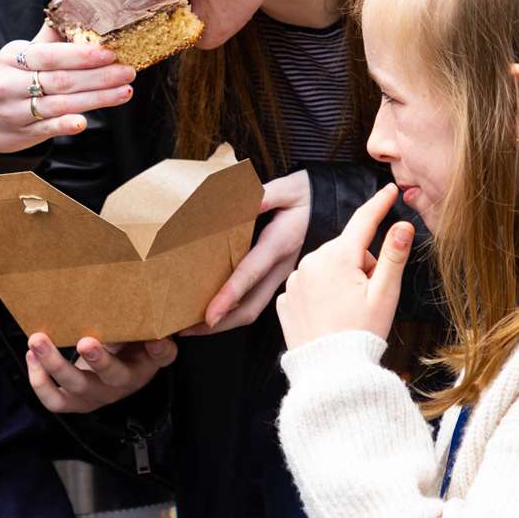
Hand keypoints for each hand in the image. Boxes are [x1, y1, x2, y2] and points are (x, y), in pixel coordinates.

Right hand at [0, 22, 134, 155]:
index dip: (81, 55)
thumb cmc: (6, 79)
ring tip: (124, 91)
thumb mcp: (17, 55)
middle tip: (127, 71)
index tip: (109, 53)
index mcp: (12, 58)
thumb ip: (48, 38)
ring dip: (96, 99)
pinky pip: (47, 129)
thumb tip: (75, 8)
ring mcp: (15, 111)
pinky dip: (65, 125)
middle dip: (98, 77)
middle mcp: (11, 84)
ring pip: (60, 105)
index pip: (50, 55)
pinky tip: (84, 122)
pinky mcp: (22, 133)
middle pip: (60, 80)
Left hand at [24, 333, 175, 413]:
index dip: (160, 350)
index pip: (161, 357)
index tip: (155, 339)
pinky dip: (39, 380)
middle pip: (113, 376)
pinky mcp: (73, 401)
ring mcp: (95, 395)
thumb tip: (161, 317)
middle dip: (98, 360)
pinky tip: (32, 355)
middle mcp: (122, 383)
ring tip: (37, 340)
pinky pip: (54, 400)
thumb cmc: (124, 342)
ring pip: (75, 388)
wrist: (107, 367)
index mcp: (145, 363)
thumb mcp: (140, 331)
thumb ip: (149, 321)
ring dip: (53, 365)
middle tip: (85, 342)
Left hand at [183, 170, 311, 333]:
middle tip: (185, 329)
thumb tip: (247, 200)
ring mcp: (281, 277)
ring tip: (191, 326)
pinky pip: (255, 301)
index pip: (251, 274)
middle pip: (250, 307)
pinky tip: (213, 308)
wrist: (333, 206)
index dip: (229, 296)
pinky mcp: (278, 278)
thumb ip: (267, 194)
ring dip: (223, 321)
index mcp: (280, 245)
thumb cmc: (308, 197)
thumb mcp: (290, 188)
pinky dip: (232, 310)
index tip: (209, 315)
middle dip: (218, 323)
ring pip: (252, 309)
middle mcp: (281, 268)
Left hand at [277, 184, 412, 349]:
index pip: (363, 222)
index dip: (379, 205)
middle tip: (369, 297)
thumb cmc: (361, 334)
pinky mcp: (284, 299)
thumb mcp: (385, 294)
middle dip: (362, 265)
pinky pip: (309, 285)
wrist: (330, 373)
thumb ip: (394, 255)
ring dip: (341, 279)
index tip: (389, 189)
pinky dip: (321, 295)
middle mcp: (310, 262)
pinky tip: (328, 316)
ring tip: (348, 311)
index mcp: (338, 257)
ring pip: (327, 267)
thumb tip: (404, 224)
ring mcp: (294, 281)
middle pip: (347, 250)